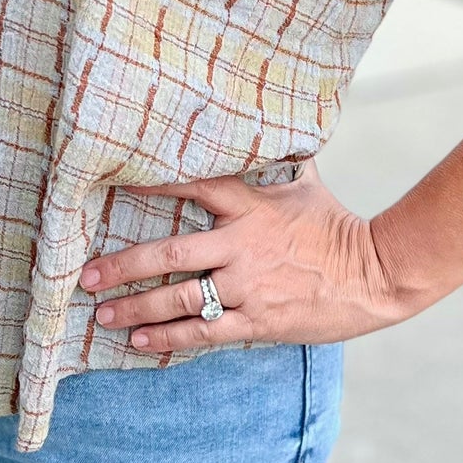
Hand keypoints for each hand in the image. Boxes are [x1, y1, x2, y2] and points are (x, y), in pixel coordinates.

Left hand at [80, 161, 402, 353]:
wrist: (377, 275)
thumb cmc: (338, 226)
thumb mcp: (307, 184)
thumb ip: (278, 160)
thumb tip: (269, 122)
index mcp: (251, 207)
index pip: (193, 186)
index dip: (151, 183)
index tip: (112, 181)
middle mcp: (242, 246)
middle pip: (170, 254)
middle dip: (123, 265)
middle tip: (86, 274)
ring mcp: (249, 286)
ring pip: (180, 298)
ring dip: (136, 306)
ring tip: (102, 313)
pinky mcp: (259, 321)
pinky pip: (205, 331)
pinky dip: (169, 336)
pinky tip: (140, 339)